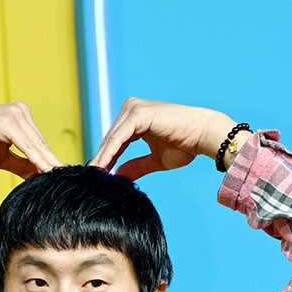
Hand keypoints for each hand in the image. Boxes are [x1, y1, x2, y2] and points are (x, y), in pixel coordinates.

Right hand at [0, 102, 63, 177]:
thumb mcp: (2, 158)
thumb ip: (22, 165)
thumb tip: (39, 177)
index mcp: (22, 118)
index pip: (40, 145)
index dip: (50, 164)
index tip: (63, 180)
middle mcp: (21, 112)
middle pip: (41, 145)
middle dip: (53, 166)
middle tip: (68, 183)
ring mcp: (16, 114)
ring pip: (37, 146)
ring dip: (48, 165)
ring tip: (60, 182)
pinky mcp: (8, 121)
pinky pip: (26, 146)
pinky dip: (37, 160)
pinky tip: (46, 173)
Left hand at [88, 99, 233, 179]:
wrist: (203, 136)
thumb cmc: (185, 145)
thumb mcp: (155, 160)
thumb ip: (136, 166)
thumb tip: (118, 177)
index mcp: (134, 119)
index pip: (113, 143)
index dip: (104, 162)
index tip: (94, 180)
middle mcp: (131, 110)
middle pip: (109, 140)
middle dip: (99, 162)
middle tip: (88, 182)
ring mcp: (134, 109)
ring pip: (111, 140)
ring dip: (101, 160)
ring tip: (91, 179)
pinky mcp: (138, 114)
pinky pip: (118, 139)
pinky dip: (109, 154)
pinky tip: (101, 169)